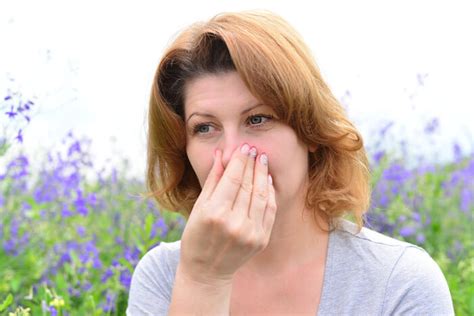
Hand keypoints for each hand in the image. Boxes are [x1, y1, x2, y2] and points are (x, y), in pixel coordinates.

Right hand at [178, 143, 276, 284]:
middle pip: (248, 185)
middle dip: (252, 164)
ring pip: (262, 195)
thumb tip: (221, 154)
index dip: (240, 160)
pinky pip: (269, 210)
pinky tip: (267, 180)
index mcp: (215, 214)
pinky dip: (270, 193)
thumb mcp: (199, 207)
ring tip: (262, 160)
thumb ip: (212, 180)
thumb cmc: (196, 236)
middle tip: (254, 149)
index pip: (233, 179)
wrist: (207, 271)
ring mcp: (250, 233)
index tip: (244, 147)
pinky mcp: (261, 240)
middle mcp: (235, 223)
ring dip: (263, 175)